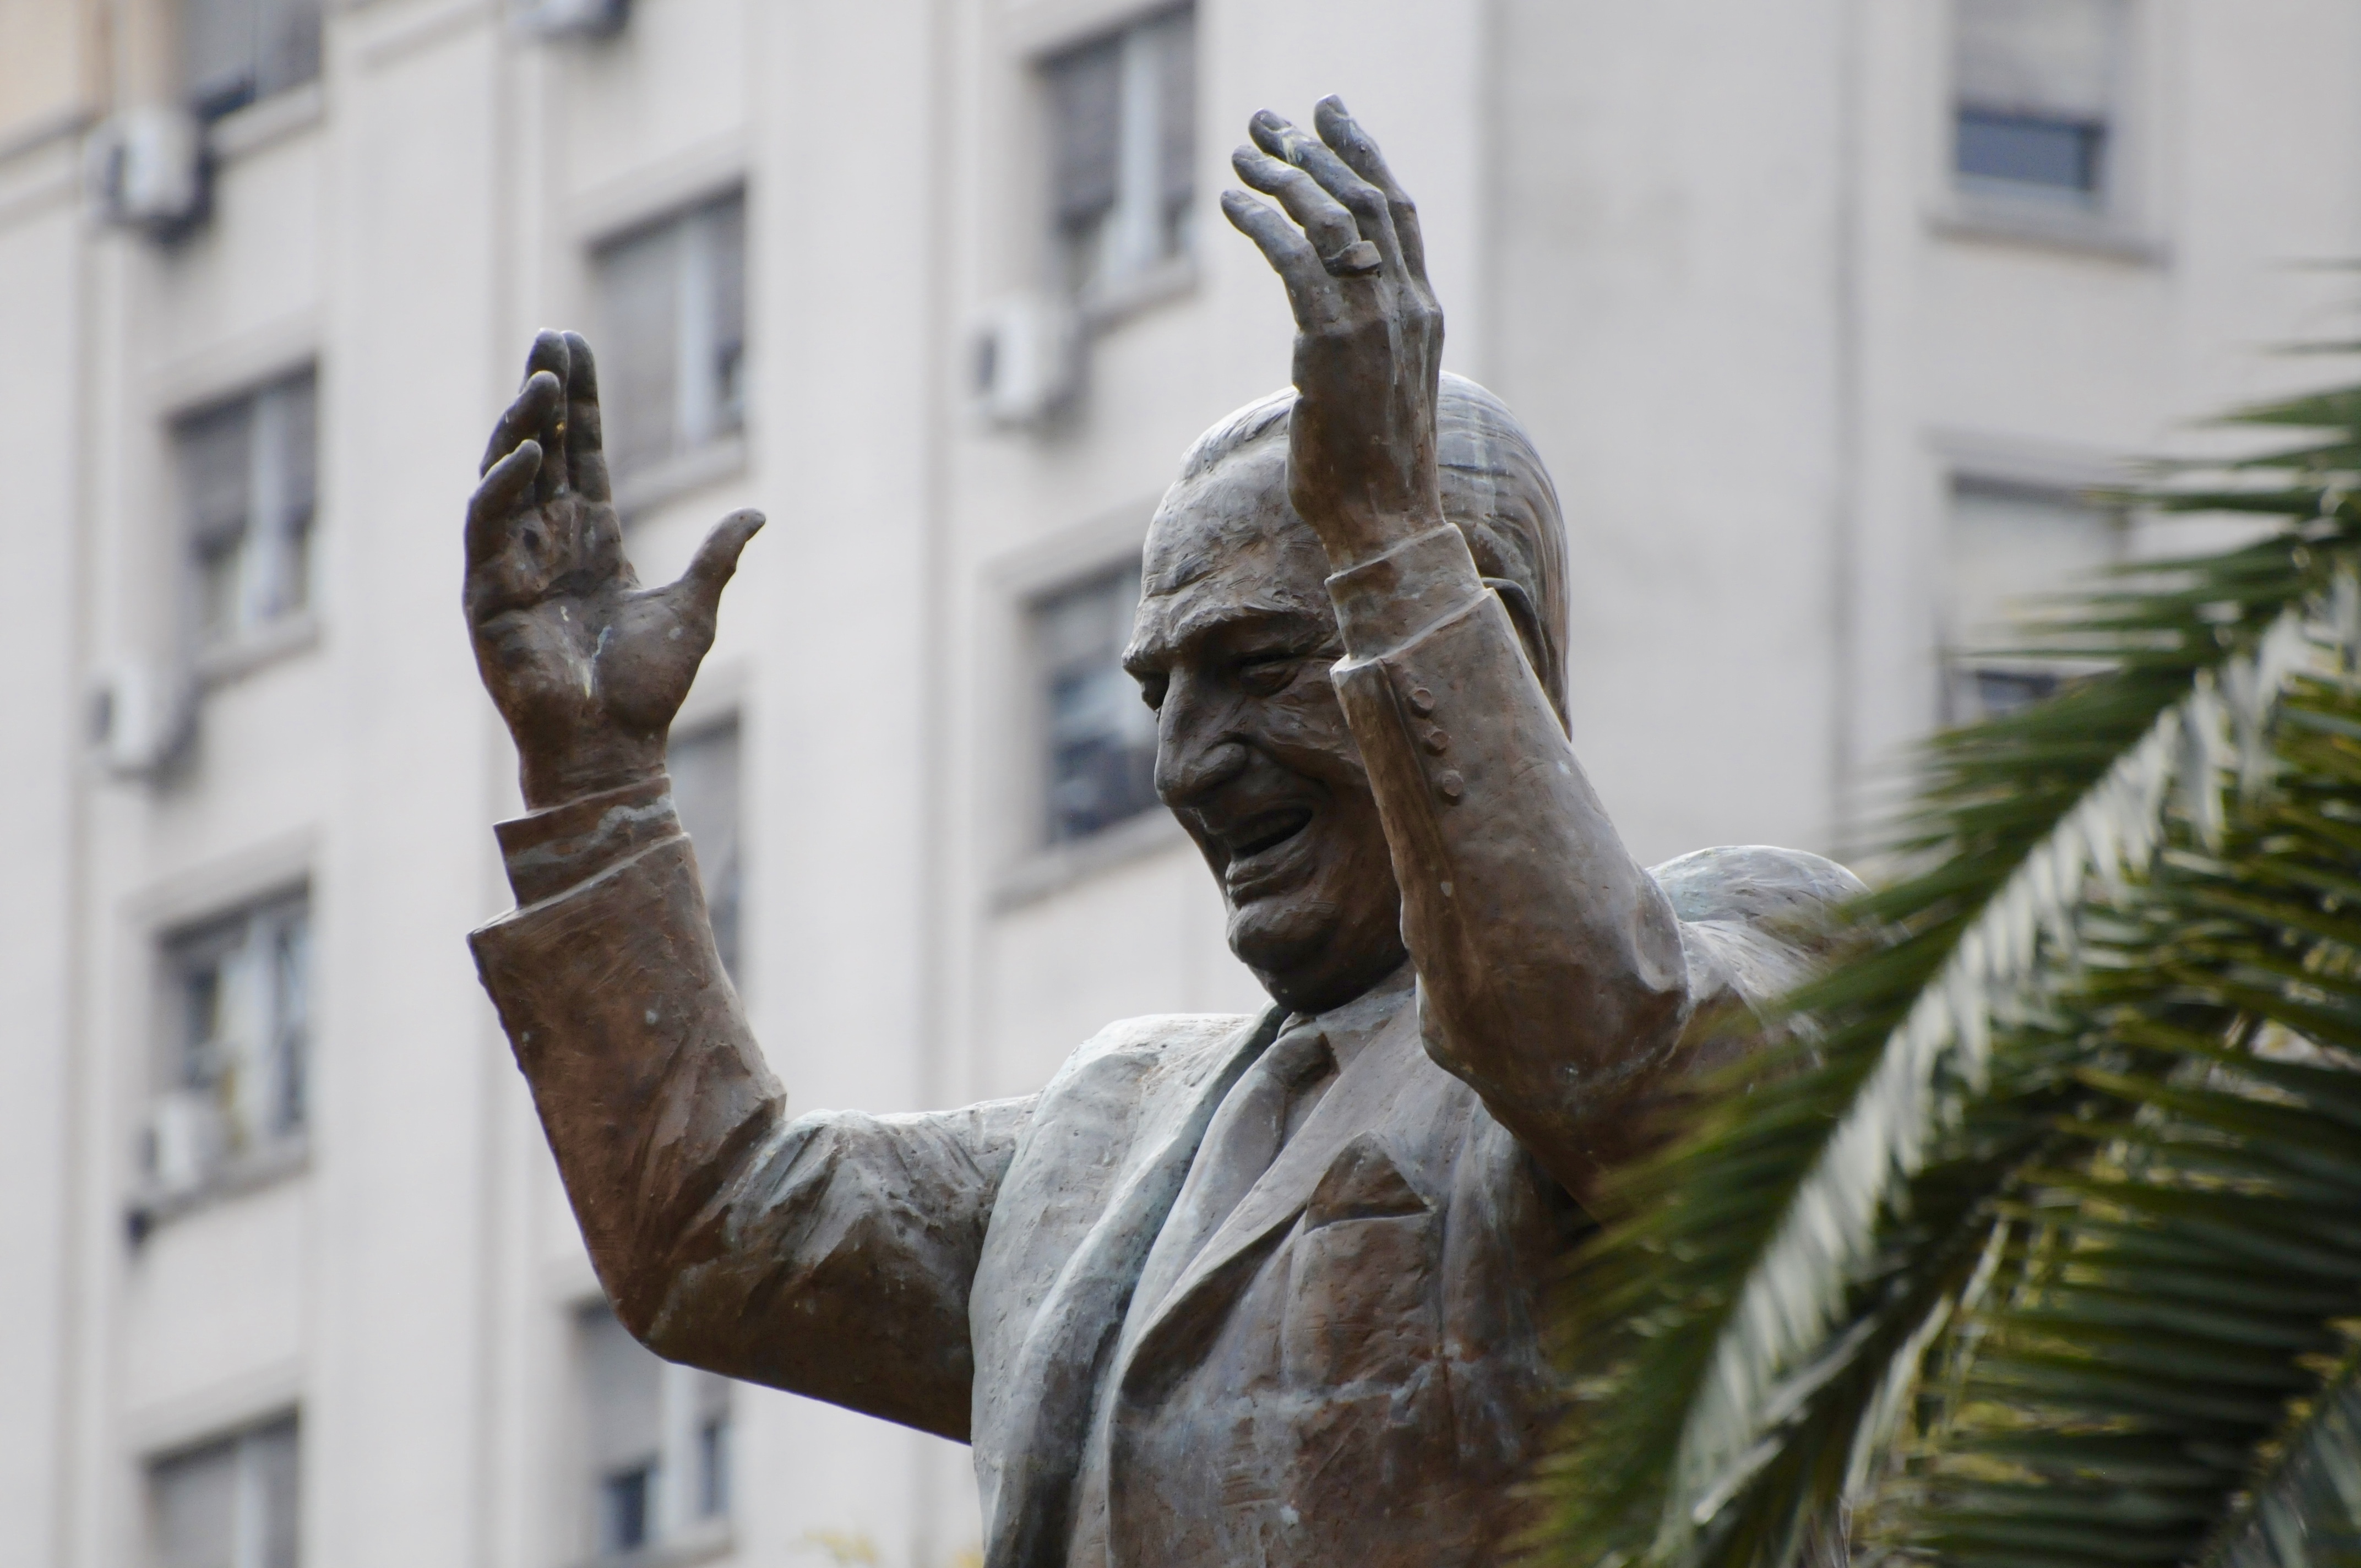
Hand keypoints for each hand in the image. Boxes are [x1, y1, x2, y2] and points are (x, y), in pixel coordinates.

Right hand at [464, 330, 762, 808]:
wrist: (616, 750)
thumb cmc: (647, 691)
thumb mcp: (695, 609)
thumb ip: (717, 556)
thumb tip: (755, 512)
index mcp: (591, 539)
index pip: (582, 452)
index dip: (582, 402)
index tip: (576, 344)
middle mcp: (546, 542)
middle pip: (542, 449)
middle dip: (544, 393)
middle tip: (551, 339)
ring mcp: (512, 565)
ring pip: (507, 476)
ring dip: (521, 427)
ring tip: (544, 382)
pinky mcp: (486, 595)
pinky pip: (485, 527)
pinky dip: (501, 488)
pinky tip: (526, 455)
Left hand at [1222, 97, 1443, 569]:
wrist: (1388, 524)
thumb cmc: (1376, 471)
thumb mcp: (1384, 390)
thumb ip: (1370, 344)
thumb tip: (1329, 329)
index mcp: (1423, 313)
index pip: (1398, 213)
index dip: (1364, 156)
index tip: (1331, 117)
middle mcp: (1405, 308)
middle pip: (1364, 200)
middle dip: (1315, 151)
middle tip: (1270, 123)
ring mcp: (1373, 325)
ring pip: (1330, 222)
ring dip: (1282, 179)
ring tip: (1241, 157)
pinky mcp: (1331, 347)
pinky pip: (1295, 263)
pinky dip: (1262, 224)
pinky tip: (1231, 206)